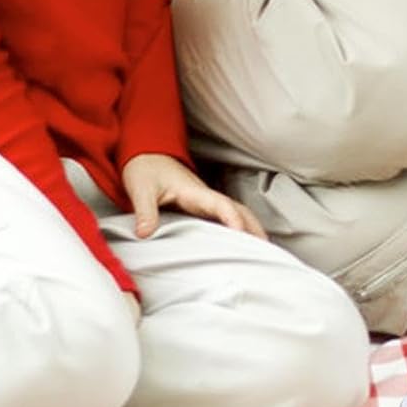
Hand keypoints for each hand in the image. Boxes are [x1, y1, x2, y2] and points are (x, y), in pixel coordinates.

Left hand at [121, 154, 267, 239]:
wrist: (148, 158)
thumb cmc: (147, 171)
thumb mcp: (141, 190)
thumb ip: (145, 212)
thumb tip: (145, 234)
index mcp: (195, 192)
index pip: (221, 205)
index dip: (232, 218)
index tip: (240, 233)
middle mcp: (206, 197)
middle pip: (239, 210)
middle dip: (254, 227)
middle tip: (265, 248)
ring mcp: (206, 203)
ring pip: (237, 213)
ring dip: (251, 227)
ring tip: (261, 248)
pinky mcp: (201, 208)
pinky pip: (226, 218)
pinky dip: (239, 228)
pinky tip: (241, 242)